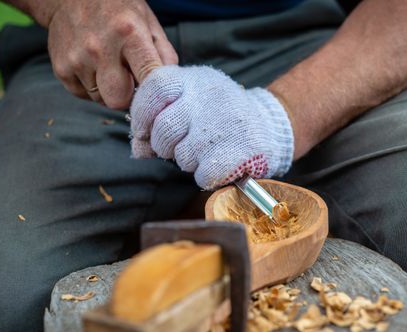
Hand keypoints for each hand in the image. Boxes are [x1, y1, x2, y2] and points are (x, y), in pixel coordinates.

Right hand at [45, 0, 177, 108]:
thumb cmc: (118, 10)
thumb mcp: (149, 23)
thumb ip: (165, 55)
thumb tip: (172, 85)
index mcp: (129, 34)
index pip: (149, 78)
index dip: (155, 92)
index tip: (157, 94)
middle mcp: (100, 48)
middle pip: (119, 100)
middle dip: (128, 97)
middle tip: (130, 81)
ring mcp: (78, 59)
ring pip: (101, 100)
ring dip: (109, 90)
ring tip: (109, 67)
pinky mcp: (61, 68)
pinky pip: (84, 95)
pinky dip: (92, 87)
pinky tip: (94, 67)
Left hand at [130, 65, 293, 189]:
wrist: (268, 126)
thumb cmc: (219, 114)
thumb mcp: (192, 100)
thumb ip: (159, 116)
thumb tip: (138, 148)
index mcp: (194, 80)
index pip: (155, 88)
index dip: (142, 114)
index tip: (144, 130)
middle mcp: (208, 99)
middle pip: (164, 129)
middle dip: (164, 145)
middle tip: (177, 146)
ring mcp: (223, 125)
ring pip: (182, 156)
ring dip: (188, 161)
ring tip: (205, 150)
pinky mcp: (237, 152)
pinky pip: (202, 175)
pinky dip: (206, 175)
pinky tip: (218, 163)